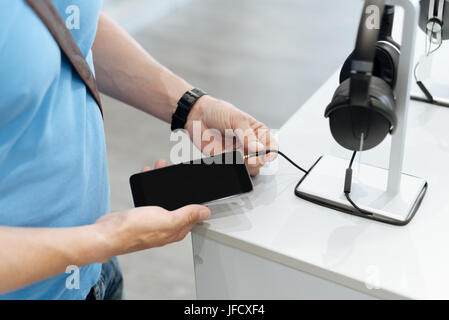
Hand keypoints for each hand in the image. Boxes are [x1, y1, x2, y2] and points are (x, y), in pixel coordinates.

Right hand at [94, 160, 209, 255]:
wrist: (107, 233)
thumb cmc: (134, 230)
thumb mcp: (167, 220)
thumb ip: (187, 215)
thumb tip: (205, 212)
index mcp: (176, 230)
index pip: (194, 215)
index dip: (197, 201)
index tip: (199, 186)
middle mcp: (166, 226)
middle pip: (179, 203)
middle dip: (179, 186)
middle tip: (176, 170)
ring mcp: (153, 220)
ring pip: (164, 198)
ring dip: (163, 182)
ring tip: (160, 167)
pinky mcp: (142, 215)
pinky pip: (150, 197)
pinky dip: (150, 185)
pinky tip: (147, 176)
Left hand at [185, 96, 277, 175]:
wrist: (198, 116)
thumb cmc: (219, 111)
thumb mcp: (236, 118)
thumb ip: (247, 134)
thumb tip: (258, 148)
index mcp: (257, 132)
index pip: (271, 147)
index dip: (270, 153)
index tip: (265, 155)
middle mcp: (250, 145)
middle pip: (262, 161)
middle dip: (256, 160)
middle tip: (249, 154)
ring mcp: (239, 154)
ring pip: (250, 168)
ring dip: (245, 164)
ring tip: (237, 154)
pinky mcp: (227, 160)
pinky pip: (234, 168)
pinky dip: (232, 165)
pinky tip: (227, 155)